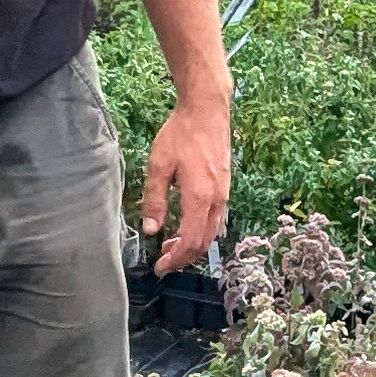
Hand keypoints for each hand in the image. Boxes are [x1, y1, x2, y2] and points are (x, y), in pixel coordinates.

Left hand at [140, 91, 230, 273]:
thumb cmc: (181, 133)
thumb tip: (151, 229)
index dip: (175, 259)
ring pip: (212, 232)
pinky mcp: (225, 186)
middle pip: (204, 242)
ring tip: (171, 245)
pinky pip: (216, 219)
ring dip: (193, 244)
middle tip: (164, 261)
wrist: (208, 109)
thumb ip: (155, 200)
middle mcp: (217, 199)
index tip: (160, 267)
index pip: (191, 241)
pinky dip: (201, 231)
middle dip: (184, 257)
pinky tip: (186, 225)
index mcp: (200, 197)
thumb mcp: (159, 165)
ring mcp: (224, 193)